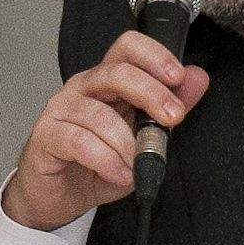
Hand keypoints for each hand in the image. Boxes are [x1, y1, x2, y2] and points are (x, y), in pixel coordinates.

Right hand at [2, 30, 209, 230]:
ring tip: (139, 164)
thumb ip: (169, 108)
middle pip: (116, 72)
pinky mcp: (46, 134)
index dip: (154, 56)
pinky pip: (79, 141)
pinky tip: (119, 173)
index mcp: (108, 81)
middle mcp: (84, 88)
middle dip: (151, 94)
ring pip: (100, 115)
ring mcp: (61, 109)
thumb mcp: (144, 139)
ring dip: (128, 144)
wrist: (60, 196)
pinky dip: (106, 160)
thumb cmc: (99, 164)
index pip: (128, 47)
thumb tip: (197, 79)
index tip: (178, 77)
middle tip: (174, 119)